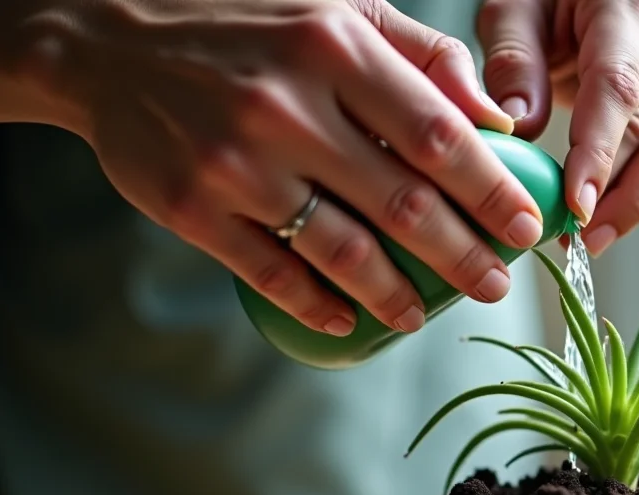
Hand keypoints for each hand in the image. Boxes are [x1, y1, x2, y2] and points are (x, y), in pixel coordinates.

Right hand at [10, 0, 547, 334]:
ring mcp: (236, 162)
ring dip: (399, 295)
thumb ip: (425, 57)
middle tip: (496, 284)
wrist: (111, 43)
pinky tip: (352, 319)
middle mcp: (287, 106)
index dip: (492, 190)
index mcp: (335, 49)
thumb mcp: (339, 13)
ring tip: (426, 313)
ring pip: (342, 250)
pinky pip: (272, 273)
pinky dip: (319, 305)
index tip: (527, 226)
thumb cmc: (250, 29)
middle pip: (402, 203)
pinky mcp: (194, 208)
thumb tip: (498, 119)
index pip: (437, 134)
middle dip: (463, 256)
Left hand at [475, 0, 638, 255]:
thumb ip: (513, 62)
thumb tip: (520, 128)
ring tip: (596, 237)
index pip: (617, 87)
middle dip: (619, 191)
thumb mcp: (510, 9)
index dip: (599, 152)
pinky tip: (608, 215)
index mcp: (624, 2)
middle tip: (579, 238)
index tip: (576, 205)